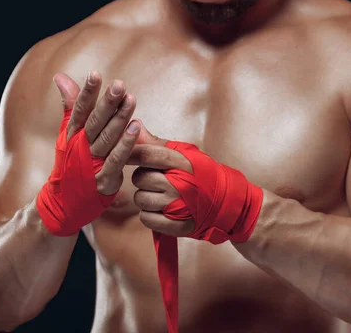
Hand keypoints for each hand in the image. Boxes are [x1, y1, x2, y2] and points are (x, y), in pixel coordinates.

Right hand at [54, 71, 139, 194]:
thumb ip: (70, 105)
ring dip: (119, 119)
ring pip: (106, 139)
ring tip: (131, 100)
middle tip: (119, 84)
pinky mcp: (103, 180)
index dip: (87, 92)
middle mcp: (80, 147)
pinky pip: (116, 160)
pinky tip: (136, 127)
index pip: (79, 110)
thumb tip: (60, 77)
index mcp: (72, 134)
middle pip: (94, 122)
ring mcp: (91, 164)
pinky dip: (125, 144)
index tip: (95, 74)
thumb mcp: (68, 133)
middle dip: (107, 103)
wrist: (64, 202)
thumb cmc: (70, 162)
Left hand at [128, 122, 263, 243]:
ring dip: (146, 198)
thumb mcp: (184, 154)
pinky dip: (149, 215)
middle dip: (143, 178)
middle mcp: (179, 183)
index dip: (131, 153)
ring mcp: (178, 206)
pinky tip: (160, 210)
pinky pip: (146, 218)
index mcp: (182, 162)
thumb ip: (157, 143)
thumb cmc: (202, 175)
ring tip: (160, 196)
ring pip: (141, 199)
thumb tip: (134, 124)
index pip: (147, 154)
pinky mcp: (177, 226)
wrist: (226, 203)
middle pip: (141, 178)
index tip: (123, 155)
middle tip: (155, 180)